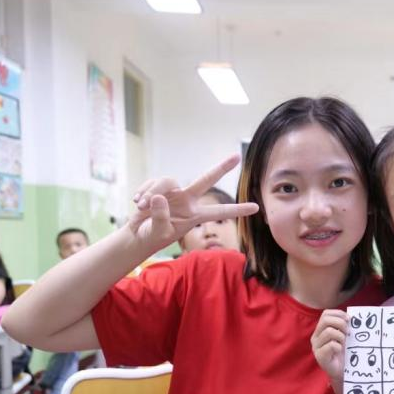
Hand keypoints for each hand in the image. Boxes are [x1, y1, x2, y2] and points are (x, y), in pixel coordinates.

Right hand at [128, 157, 258, 252]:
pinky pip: (153, 182)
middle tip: (237, 156)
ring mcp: (174, 192)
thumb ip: (160, 217)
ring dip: (152, 192)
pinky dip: (144, 191)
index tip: (256, 207)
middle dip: (221, 168)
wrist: (136, 234)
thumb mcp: (158, 233)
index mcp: (194, 215)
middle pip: (206, 180)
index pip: (219, 212)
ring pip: (167, 180)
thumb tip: (160, 197)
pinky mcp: (159, 187)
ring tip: (142, 206)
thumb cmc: (152, 237)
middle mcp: (187, 200)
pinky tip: (137, 202)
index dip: (237, 210)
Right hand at [311, 310, 348, 383]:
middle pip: (326, 320)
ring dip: (341, 336)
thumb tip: (352, 317)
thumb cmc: (343, 354)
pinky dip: (339, 346)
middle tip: (348, 332)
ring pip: (329, 331)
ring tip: (345, 343)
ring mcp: (316, 347)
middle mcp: (316, 337)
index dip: (339, 314)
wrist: (342, 372)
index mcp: (320, 330)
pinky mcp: (320, 356)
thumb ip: (344, 327)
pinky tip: (340, 351)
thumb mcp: (344, 336)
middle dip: (340, 323)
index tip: (349, 319)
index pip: (326, 314)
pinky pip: (331, 345)